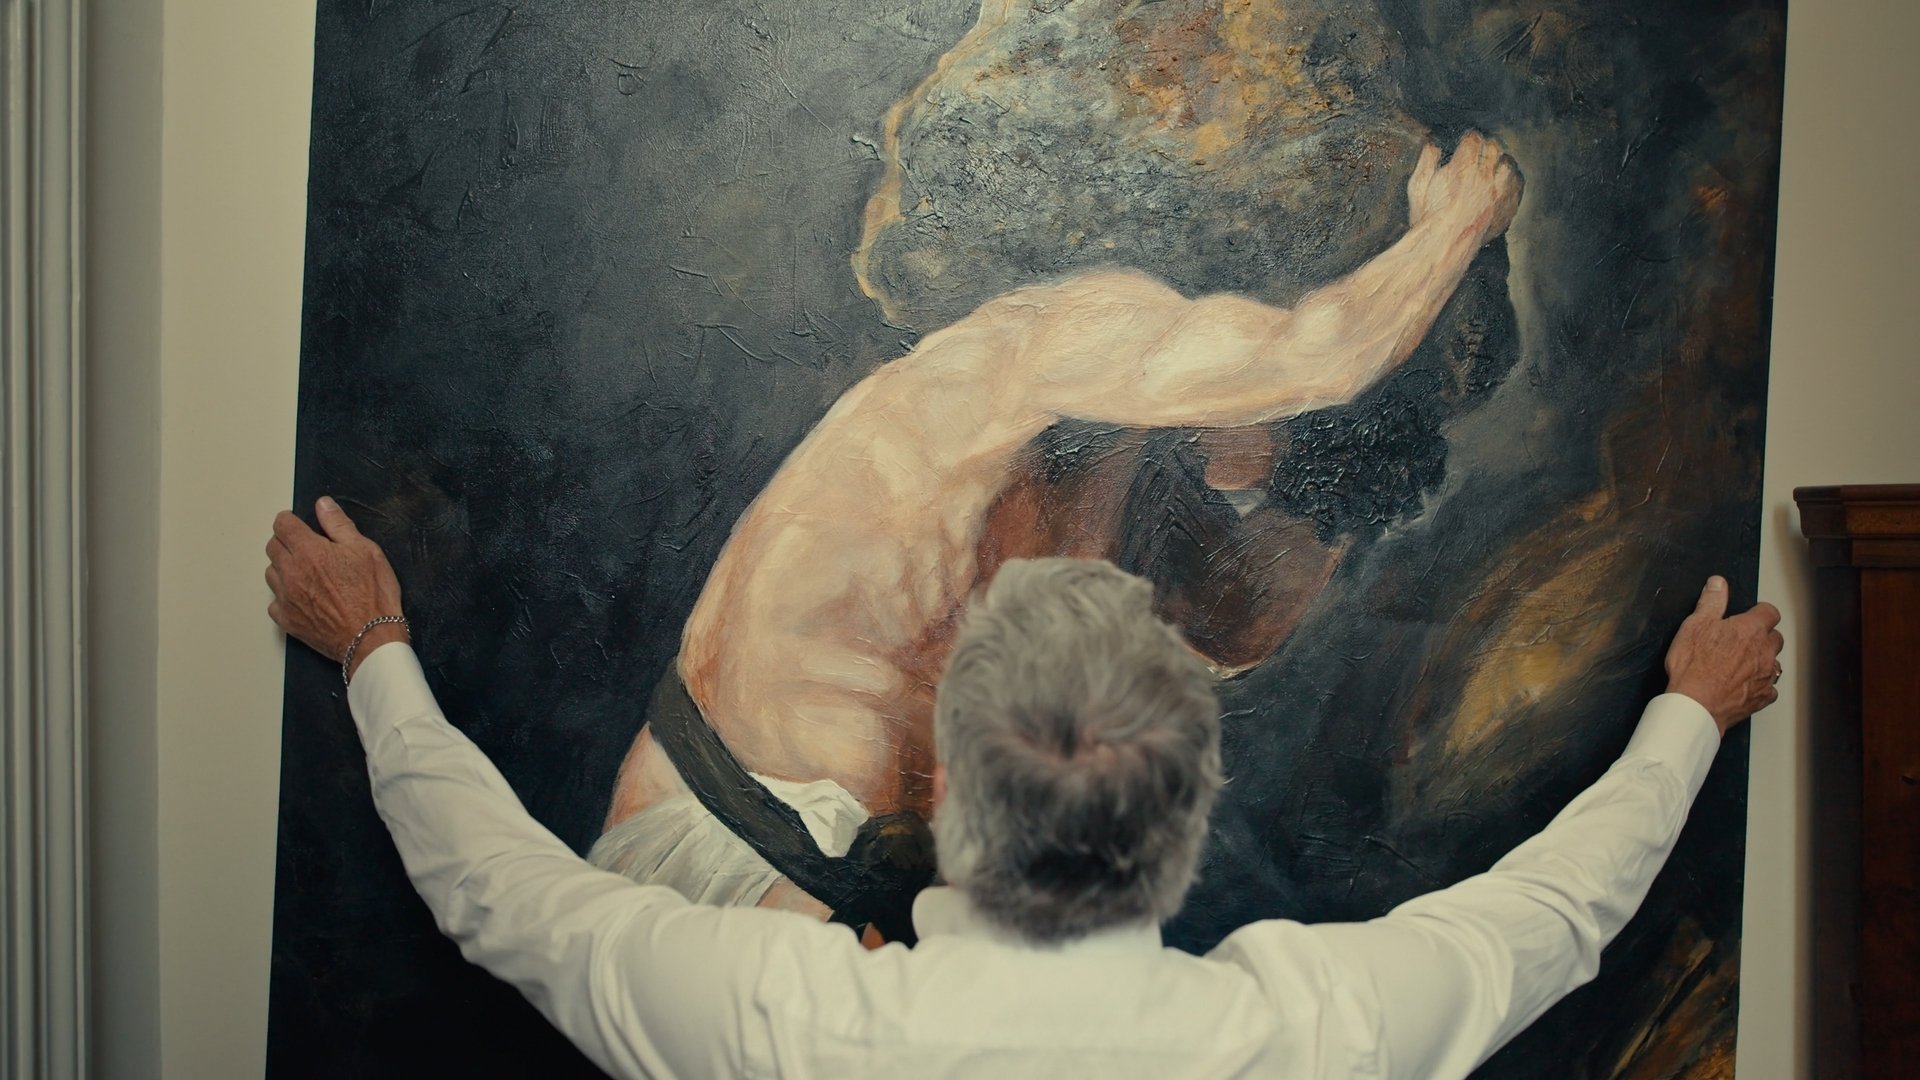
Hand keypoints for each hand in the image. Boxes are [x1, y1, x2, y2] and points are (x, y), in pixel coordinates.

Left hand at [265, 496, 406, 677]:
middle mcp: (290, 572)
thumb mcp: (366, 550)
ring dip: (283, 568)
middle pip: (272, 547)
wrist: (371, 638)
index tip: (298, 524)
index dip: (290, 521)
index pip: (282, 525)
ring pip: (271, 573)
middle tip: (307, 548)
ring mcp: (285, 598)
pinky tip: (303, 598)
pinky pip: (274, 601)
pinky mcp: (287, 620)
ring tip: (306, 574)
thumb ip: (339, 525)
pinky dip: (284, 596)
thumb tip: (322, 504)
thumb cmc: (373, 594)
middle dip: (286, 542)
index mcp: (308, 551)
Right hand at [1407, 131, 1523, 246]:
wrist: (1443, 248)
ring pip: (1508, 165)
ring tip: (1492, 166)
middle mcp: (1485, 178)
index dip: (1468, 139)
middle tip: (1478, 152)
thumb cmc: (1427, 218)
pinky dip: (1511, 181)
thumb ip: (1426, 161)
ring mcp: (1499, 194)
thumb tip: (1433, 144)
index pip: (1473, 139)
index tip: (1465, 142)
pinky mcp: (1507, 209)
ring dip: (1500, 162)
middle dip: (1485, 147)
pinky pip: (1517, 186)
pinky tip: (1503, 183)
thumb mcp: (1417, 187)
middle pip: (1493, 148)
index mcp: (1463, 168)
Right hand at [1663, 576, 1783, 735]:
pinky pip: (1769, 688)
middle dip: (1763, 637)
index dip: (1760, 612)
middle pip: (1775, 637)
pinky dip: (1760, 686)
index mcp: (1750, 629)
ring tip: (1740, 665)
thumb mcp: (1695, 625)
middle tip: (1742, 641)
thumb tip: (1718, 583)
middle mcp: (1764, 651)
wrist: (1696, 704)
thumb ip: (1711, 602)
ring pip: (1773, 663)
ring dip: (1762, 661)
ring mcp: (1766, 675)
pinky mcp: (1763, 697)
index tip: (1752, 615)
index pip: (1769, 612)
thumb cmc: (1694, 666)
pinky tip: (1744, 686)